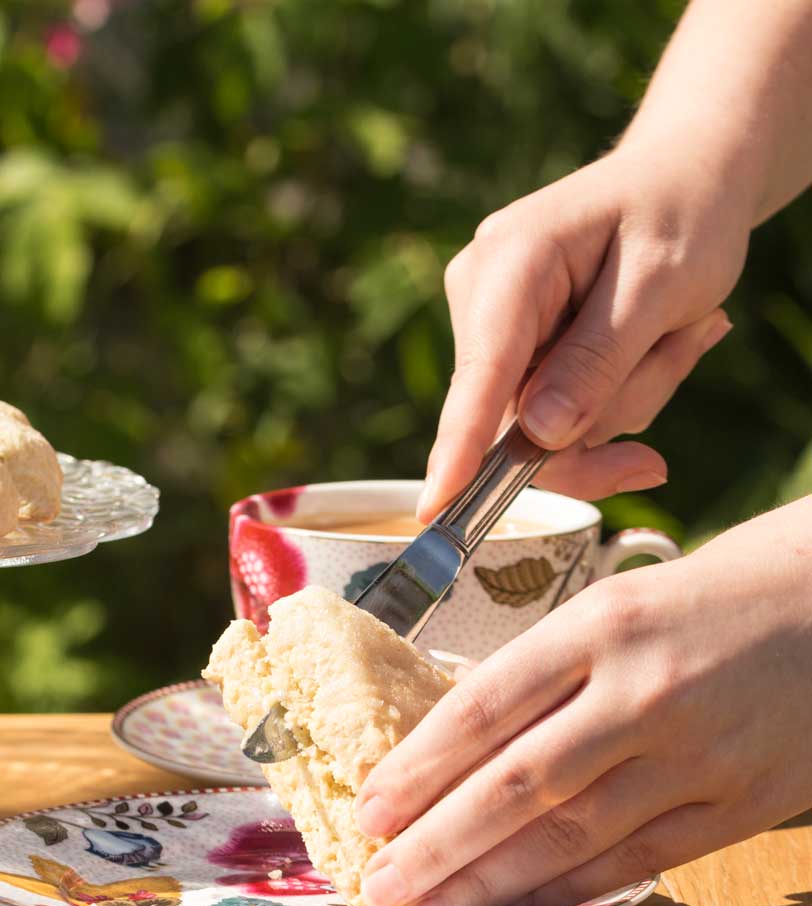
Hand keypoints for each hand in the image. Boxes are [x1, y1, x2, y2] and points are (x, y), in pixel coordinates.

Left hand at [351, 495, 811, 905]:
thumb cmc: (696, 604)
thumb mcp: (607, 609)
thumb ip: (536, 674)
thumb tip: (447, 746)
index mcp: (596, 627)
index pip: (484, 709)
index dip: (419, 768)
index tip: (370, 808)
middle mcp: (641, 691)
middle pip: (518, 784)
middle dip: (438, 844)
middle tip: (379, 882)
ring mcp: (696, 753)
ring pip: (572, 835)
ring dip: (489, 884)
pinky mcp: (740, 802)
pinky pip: (639, 861)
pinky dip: (570, 891)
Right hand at [420, 145, 751, 519]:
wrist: (683, 175)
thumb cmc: (681, 212)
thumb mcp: (663, 282)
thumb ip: (598, 360)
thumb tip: (538, 436)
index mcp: (510, 262)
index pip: (482, 372)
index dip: (462, 446)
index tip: (435, 506)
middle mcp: (479, 296)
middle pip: (520, 416)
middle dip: (612, 408)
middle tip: (693, 340)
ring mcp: (490, 325)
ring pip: (544, 422)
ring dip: (626, 394)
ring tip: (679, 326)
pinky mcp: (509, 348)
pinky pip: (554, 410)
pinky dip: (615, 391)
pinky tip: (655, 338)